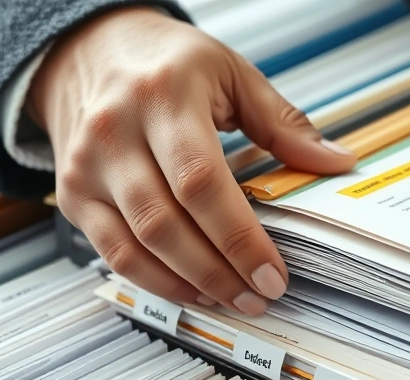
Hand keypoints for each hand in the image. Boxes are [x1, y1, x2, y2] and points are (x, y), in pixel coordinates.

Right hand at [28, 7, 356, 314]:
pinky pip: (112, 253)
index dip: (239, 238)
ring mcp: (87, 166)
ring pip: (136, 245)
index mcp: (163, 95)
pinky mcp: (73, 194)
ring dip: (189, 283)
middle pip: (166, 222)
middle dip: (219, 271)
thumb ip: (283, 123)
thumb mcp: (230, 73)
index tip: (273, 272)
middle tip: (258, 296)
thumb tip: (336, 163)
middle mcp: (115, 131)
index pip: (201, 181)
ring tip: (231, 299)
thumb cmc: (166, 61)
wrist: (88, 50)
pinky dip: (154, 280)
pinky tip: (191, 289)